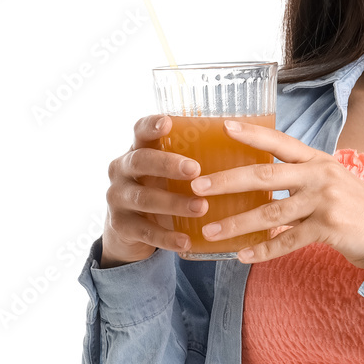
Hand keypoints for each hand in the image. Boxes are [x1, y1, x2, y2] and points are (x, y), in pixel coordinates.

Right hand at [100, 115, 205, 266]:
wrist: (131, 230)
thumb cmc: (162, 188)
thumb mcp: (170, 171)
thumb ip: (193, 157)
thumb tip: (245, 140)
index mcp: (137, 149)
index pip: (139, 131)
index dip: (151, 125)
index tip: (168, 122)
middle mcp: (122, 169)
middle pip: (140, 161)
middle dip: (168, 164)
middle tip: (195, 169)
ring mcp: (117, 197)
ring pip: (144, 198)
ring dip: (174, 203)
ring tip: (201, 207)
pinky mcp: (120, 225)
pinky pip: (144, 231)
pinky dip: (166, 237)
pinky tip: (186, 241)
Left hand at [190, 121, 363, 270]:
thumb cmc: (359, 211)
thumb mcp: (334, 184)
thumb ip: (303, 181)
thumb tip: (264, 186)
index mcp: (319, 161)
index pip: (280, 143)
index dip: (252, 134)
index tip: (223, 127)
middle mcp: (321, 176)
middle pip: (265, 176)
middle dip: (227, 181)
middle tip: (197, 186)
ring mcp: (325, 202)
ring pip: (270, 213)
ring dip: (237, 223)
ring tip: (211, 231)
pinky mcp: (329, 228)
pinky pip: (287, 241)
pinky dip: (263, 251)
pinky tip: (242, 256)